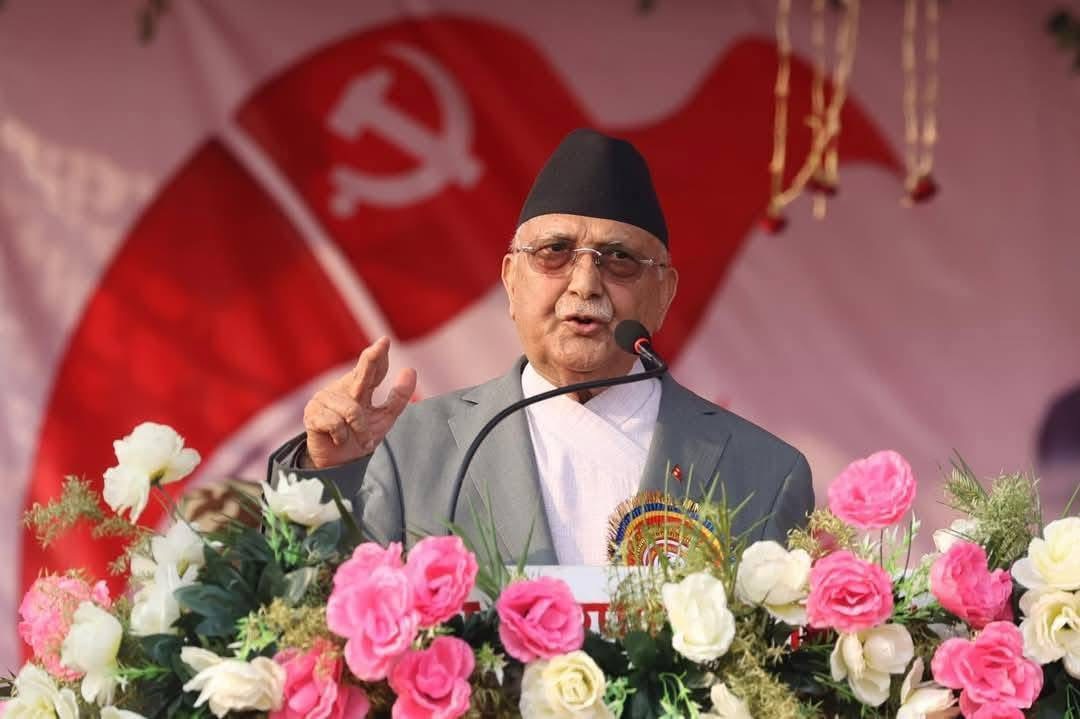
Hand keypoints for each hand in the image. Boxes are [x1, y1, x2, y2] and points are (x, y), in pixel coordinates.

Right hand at [302, 337, 416, 468]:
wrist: (339, 463)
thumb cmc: (360, 436)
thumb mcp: (384, 418)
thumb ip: (398, 397)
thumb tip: (410, 370)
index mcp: (360, 386)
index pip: (373, 369)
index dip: (379, 355)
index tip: (385, 341)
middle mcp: (343, 388)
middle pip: (361, 374)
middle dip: (370, 361)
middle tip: (379, 348)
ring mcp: (325, 398)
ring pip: (352, 412)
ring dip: (359, 431)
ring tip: (355, 439)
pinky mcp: (312, 414)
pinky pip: (336, 424)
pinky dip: (342, 436)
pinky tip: (337, 439)